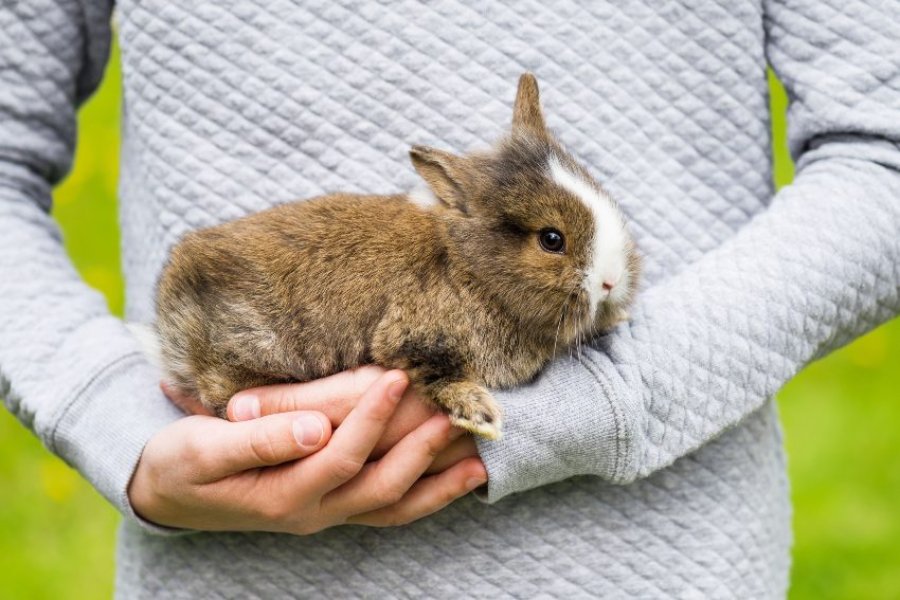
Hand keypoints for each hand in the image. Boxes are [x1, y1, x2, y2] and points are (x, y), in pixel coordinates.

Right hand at [130, 371, 486, 532]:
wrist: (166, 492)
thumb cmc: (181, 464)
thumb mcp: (203, 448)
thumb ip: (259, 439)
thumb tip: (314, 429)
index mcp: (282, 496)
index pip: (341, 457)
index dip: (371, 419)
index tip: (397, 377)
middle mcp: (312, 512)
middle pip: (381, 485)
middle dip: (422, 448)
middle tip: (458, 410)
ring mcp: (325, 513)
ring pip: (393, 504)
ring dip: (436, 482)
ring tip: (479, 455)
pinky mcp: (330, 506)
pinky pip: (387, 508)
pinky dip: (426, 495)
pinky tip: (456, 476)